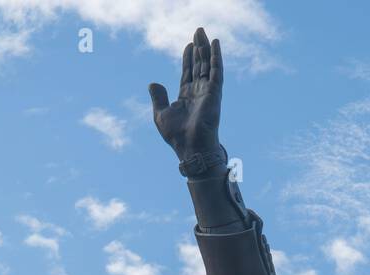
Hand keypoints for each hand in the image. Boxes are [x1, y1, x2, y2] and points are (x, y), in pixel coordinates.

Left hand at [149, 27, 222, 162]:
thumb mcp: (160, 114)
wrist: (190, 147)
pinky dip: (216, 57)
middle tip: (198, 31)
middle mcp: (198, 92)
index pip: (188, 72)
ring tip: (203, 32)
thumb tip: (153, 82)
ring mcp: (208, 92)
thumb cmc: (176, 136)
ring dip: (206, 48)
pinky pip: (216, 71)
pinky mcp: (215, 93)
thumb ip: (158, 97)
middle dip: (198, 48)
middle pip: (198, 65)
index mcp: (186, 97)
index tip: (188, 45)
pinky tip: (215, 44)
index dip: (188, 58)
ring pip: (207, 65)